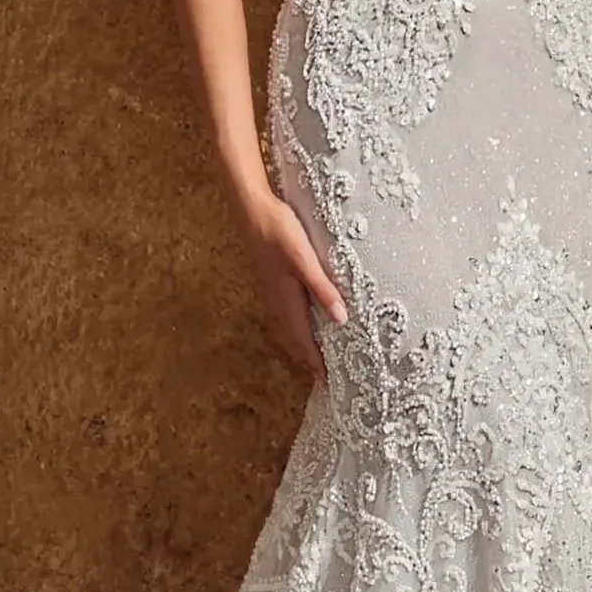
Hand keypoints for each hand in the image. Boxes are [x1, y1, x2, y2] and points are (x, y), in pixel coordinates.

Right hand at [235, 188, 348, 381]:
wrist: (250, 209)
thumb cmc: (278, 230)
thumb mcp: (304, 259)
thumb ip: (322, 288)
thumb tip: (341, 319)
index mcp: (287, 299)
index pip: (304, 340)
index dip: (316, 362)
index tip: (328, 383)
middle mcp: (279, 300)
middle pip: (297, 338)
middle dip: (310, 358)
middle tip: (325, 377)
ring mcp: (275, 290)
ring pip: (292, 326)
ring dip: (306, 343)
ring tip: (319, 356)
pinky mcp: (275, 279)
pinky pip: (290, 312)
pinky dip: (301, 325)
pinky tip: (308, 320)